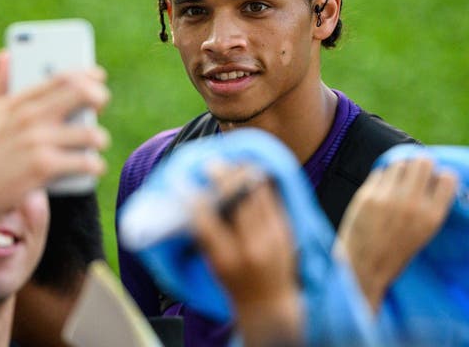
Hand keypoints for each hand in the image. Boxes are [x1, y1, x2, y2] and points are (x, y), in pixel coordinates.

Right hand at [0, 52, 110, 220]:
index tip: (99, 78)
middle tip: (100, 108)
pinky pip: (86, 162)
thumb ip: (1, 83)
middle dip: (99, 99)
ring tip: (96, 143)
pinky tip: (94, 167)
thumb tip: (7, 54)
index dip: (87, 75)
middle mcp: (29, 117)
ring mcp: (37, 142)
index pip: (62, 77)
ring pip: (91, 134)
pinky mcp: (44, 167)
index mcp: (19, 101)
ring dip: (99, 139)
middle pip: (82, 94)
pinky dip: (94, 166)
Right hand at [192, 164, 301, 346]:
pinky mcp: (286, 231)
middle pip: (237, 201)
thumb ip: (205, 236)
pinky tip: (251, 174)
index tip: (183, 184)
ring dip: (243, 176)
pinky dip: (259, 184)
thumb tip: (193, 202)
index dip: (192, 200)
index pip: (205, 222)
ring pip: (257, 195)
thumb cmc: (233, 285)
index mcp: (226, 260)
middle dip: (222, 178)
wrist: (270, 305)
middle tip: (211, 165)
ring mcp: (272, 238)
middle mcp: (251, 248)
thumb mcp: (213, 265)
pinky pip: (272, 199)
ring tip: (232, 164)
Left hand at [337, 157, 456, 310]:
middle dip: (419, 164)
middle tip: (413, 173)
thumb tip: (432, 176)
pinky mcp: (367, 195)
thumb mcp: (424, 232)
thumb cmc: (395, 251)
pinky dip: (380, 178)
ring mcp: (388, 197)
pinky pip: (378, 173)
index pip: (448, 178)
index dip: (439, 175)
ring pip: (399, 164)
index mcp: (432, 216)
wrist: (364, 265)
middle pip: (423, 162)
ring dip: (398, 169)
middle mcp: (412, 203)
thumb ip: (428, 206)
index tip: (432, 178)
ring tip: (395, 181)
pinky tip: (380, 189)